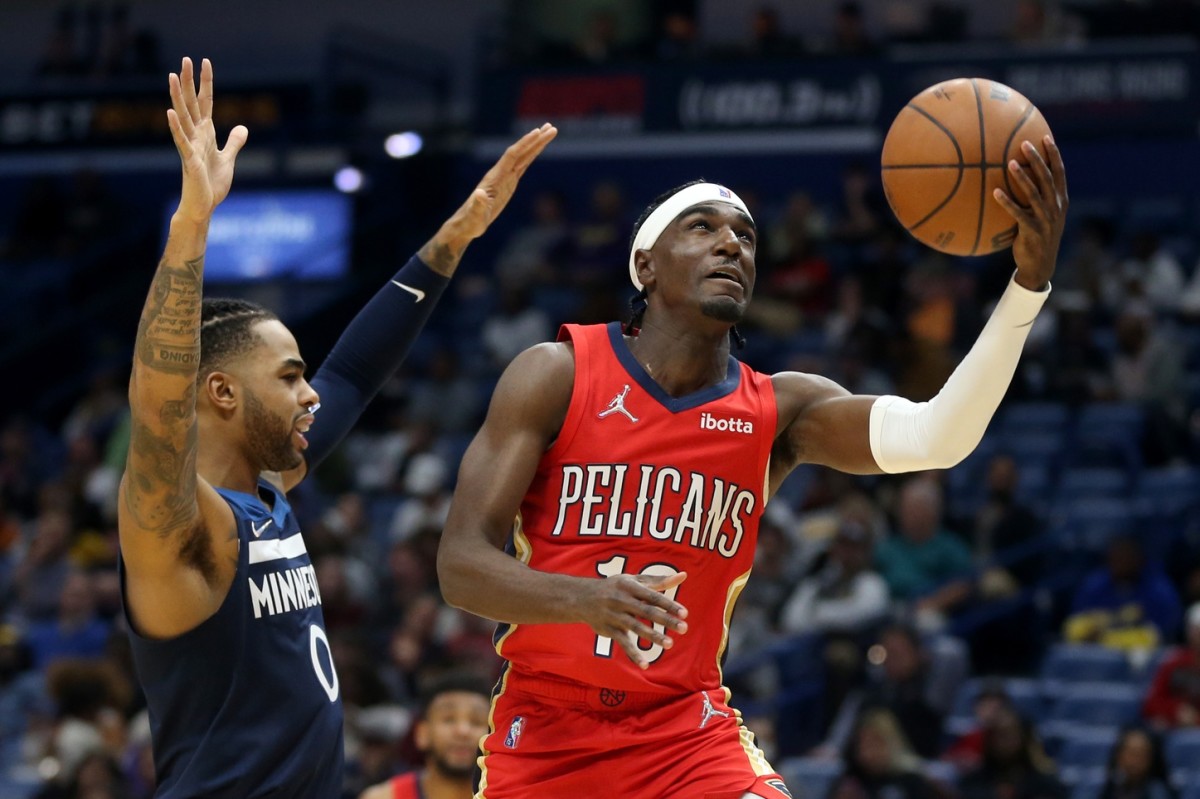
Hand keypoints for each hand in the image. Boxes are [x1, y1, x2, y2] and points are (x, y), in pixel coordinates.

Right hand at [166, 57, 247, 223]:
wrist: (203, 206)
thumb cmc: (211, 184)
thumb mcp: (228, 159)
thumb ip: (234, 143)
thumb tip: (243, 127)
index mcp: (206, 133)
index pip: (206, 102)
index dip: (206, 83)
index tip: (205, 62)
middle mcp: (196, 136)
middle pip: (192, 103)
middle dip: (189, 82)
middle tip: (185, 59)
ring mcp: (191, 146)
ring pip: (184, 117)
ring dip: (177, 96)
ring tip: (172, 76)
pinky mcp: (190, 161)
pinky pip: (182, 141)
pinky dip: (176, 127)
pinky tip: (170, 112)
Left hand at [433, 123, 557, 251]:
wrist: (467, 223)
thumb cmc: (470, 221)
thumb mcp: (475, 215)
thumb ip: (478, 205)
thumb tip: (479, 194)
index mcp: (495, 177)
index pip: (512, 156)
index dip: (524, 144)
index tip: (537, 132)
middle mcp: (500, 173)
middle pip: (521, 152)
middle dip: (536, 140)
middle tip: (552, 127)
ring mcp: (505, 177)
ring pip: (524, 157)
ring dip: (536, 145)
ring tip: (550, 132)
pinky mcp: (508, 183)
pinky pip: (523, 166)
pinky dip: (532, 156)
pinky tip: (538, 149)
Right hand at [577, 570, 688, 669]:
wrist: (582, 598)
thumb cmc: (616, 587)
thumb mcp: (634, 581)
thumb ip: (659, 581)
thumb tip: (684, 576)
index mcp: (630, 586)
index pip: (653, 596)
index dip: (669, 605)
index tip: (684, 613)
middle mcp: (621, 600)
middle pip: (647, 611)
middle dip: (665, 620)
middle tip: (684, 628)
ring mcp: (614, 616)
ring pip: (636, 627)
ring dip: (653, 636)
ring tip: (670, 644)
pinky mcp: (608, 630)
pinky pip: (623, 643)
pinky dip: (633, 655)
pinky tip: (645, 665)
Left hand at [992, 135, 1068, 291]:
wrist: (1040, 265)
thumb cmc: (1037, 236)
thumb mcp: (1043, 215)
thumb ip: (1038, 197)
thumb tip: (1020, 178)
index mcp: (1060, 200)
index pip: (1059, 172)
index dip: (1054, 154)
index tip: (1046, 137)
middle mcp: (1056, 207)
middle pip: (1047, 178)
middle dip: (1037, 159)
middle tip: (1024, 143)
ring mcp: (1046, 219)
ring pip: (1034, 193)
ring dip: (1022, 176)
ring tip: (1009, 162)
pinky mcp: (1032, 231)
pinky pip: (1018, 213)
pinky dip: (1007, 202)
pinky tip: (995, 192)